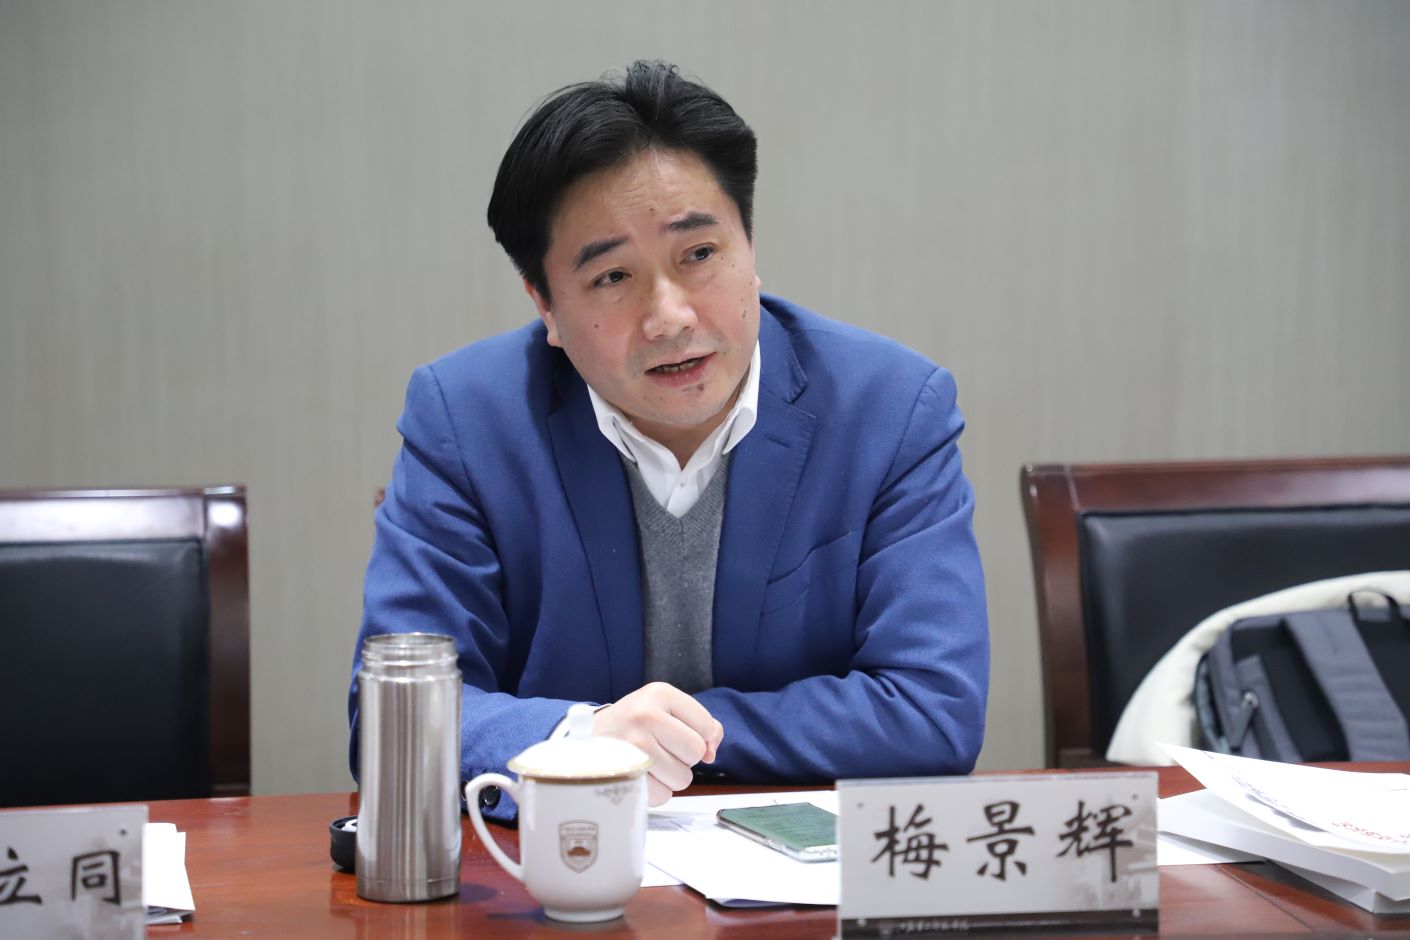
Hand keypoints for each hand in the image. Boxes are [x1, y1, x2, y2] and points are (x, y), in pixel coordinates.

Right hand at [592, 682, 724, 805]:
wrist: (586, 739)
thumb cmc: (632, 724)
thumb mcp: (664, 708)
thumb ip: (700, 724)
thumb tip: (711, 752)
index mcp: (659, 693)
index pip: (706, 726)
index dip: (699, 737)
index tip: (677, 735)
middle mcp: (645, 715)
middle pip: (695, 752)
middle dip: (683, 757)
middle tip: (660, 748)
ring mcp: (634, 746)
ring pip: (683, 778)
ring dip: (670, 776)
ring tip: (648, 762)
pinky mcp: (625, 774)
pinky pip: (663, 796)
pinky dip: (655, 791)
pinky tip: (640, 775)